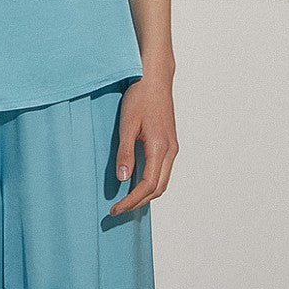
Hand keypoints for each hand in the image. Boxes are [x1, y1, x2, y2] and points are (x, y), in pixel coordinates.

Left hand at [109, 74, 178, 215]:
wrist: (155, 79)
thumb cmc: (140, 97)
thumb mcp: (127, 125)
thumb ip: (125, 153)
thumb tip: (123, 179)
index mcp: (160, 148)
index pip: (148, 185)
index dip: (132, 200)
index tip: (116, 209)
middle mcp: (170, 151)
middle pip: (158, 188)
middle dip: (138, 202)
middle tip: (118, 209)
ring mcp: (172, 147)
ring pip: (162, 181)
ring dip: (145, 194)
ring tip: (126, 200)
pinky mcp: (169, 143)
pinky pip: (162, 171)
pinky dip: (150, 182)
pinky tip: (136, 182)